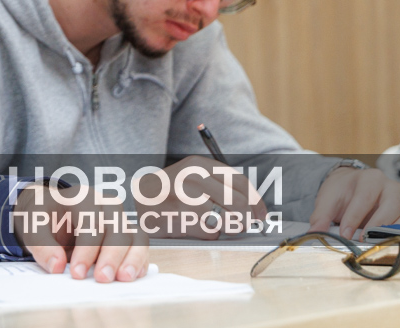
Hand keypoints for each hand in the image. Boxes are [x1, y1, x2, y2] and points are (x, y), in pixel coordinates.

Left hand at [13, 183, 148, 282]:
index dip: (86, 249)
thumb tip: (57, 267)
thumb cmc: (43, 216)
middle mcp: (104, 205)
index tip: (77, 273)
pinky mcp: (126, 234)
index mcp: (81, 197)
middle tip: (102, 278)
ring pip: (135, 235)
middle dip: (111, 255)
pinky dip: (139, 260)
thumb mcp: (32, 225)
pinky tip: (133, 275)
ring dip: (132, 258)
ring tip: (123, 279)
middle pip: (117, 227)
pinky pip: (140, 245)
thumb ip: (42, 245)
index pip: (91, 221)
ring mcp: (118, 219)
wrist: (50, 211)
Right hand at [136, 155, 266, 239]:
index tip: (261, 215)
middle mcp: (193, 178)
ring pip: (227, 220)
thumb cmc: (172, 190)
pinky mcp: (180, 219)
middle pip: (239, 203)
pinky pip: (210, 232)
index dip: (256, 201)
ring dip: (227, 226)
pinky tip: (196, 226)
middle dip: (244, 218)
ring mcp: (186, 199)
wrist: (138, 199)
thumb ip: (222, 185)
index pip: (240, 183)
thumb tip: (256, 209)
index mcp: (199, 164)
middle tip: (241, 224)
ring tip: (216, 223)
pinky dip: (209, 234)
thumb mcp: (194, 177)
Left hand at [309, 166, 399, 239]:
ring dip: (395, 230)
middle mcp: (390, 186)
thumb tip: (314, 234)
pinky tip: (391, 243)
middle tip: (362, 240)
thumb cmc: (341, 193)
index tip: (345, 234)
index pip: (365, 197)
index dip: (355, 217)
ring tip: (378, 242)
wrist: (351, 188)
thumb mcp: (327, 200)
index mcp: (370, 178)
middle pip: (391, 204)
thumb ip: (320, 216)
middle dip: (376, 225)